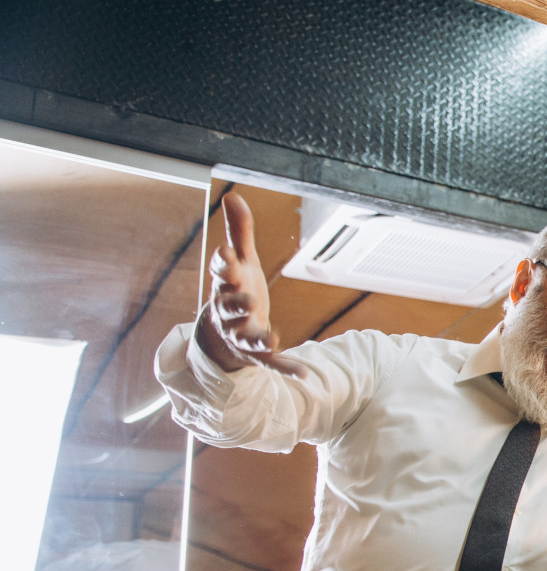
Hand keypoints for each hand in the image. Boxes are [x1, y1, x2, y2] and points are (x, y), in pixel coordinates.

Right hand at [196, 194, 302, 376]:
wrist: (219, 339)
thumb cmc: (234, 293)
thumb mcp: (240, 263)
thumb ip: (239, 233)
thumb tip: (233, 196)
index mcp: (226, 287)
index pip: (221, 273)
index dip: (223, 264)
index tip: (226, 253)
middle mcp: (230, 312)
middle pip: (229, 307)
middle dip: (236, 303)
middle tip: (247, 298)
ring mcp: (242, 335)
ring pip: (247, 337)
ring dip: (258, 338)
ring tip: (270, 338)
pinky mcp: (256, 356)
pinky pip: (271, 363)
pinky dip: (286, 368)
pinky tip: (303, 374)